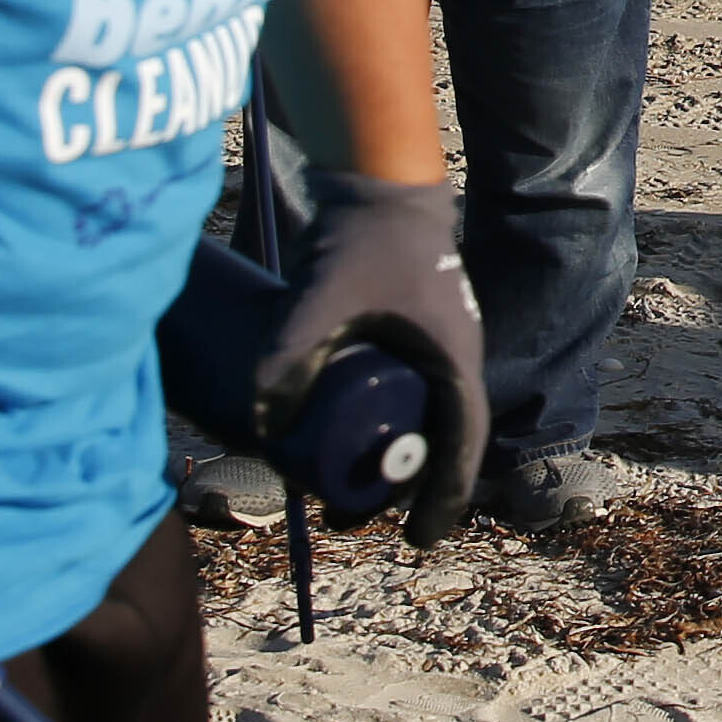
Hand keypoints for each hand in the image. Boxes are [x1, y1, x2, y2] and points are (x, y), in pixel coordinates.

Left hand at [254, 169, 484, 542]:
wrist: (378, 182)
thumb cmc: (366, 237)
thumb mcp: (322, 298)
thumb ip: (288, 354)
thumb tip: (259, 423)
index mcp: (452, 358)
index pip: (462, 443)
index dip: (443, 496)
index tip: (416, 538)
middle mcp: (450, 358)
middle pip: (437, 441)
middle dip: (398, 488)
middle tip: (347, 517)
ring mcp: (431, 344)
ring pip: (418, 418)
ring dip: (386, 457)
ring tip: (334, 486)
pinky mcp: (407, 331)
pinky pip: (402, 393)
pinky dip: (377, 424)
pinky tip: (338, 433)